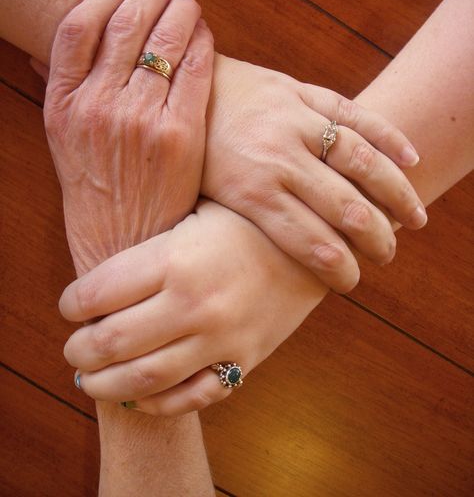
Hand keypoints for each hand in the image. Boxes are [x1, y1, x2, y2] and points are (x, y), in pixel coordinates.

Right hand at [44, 0, 213, 273]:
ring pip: (164, 39)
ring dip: (180, 11)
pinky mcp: (180, 135)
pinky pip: (195, 68)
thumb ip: (68, 90)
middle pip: (125, 23)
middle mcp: (97, 106)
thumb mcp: (64, 140)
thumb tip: (72, 41)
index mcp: (62, 105)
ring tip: (187, 8)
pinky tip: (204, 35)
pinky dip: (202, 42)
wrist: (124, 244)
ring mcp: (140, 119)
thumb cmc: (98, 191)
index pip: (78, 27)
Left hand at [59, 201, 326, 414]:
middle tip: (72, 345)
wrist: (313, 241)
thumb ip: (147, 242)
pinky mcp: (243, 360)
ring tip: (89, 378)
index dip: (70, 303)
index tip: (69, 304)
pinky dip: (155, 403)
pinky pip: (190, 397)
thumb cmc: (245, 217)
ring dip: (103, 384)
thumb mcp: (193, 211)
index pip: (95, 293)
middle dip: (78, 348)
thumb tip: (95, 275)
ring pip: (142, 379)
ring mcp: (220, 338)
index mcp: (174, 259)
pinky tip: (137, 395)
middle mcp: (193, 303)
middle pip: (110, 341)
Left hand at [203, 55, 426, 291]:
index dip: (341, 268)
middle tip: (387, 256)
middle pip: (345, 207)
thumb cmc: (188, 151)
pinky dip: (387, 136)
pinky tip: (411, 158)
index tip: (354, 282)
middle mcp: (278, 157)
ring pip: (359, 160)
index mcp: (251, 191)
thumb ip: (223, 233)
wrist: (177, 85)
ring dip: (395, 192)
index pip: (311, 242)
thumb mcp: (195, 198)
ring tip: (415, 218)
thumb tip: (238, 281)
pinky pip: (352, 113)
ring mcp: (293, 120)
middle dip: (374, 239)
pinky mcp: (299, 92)